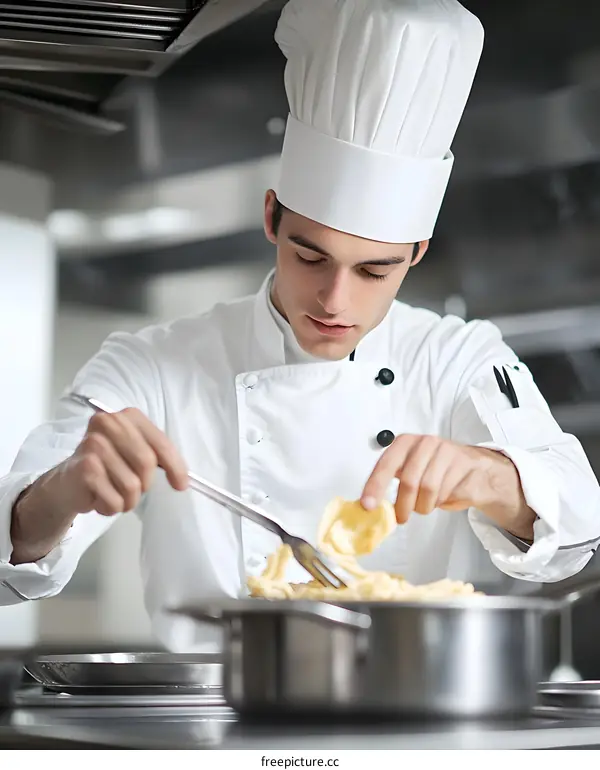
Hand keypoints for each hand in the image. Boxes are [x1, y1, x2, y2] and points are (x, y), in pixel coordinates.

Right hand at [49, 408, 188, 515]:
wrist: (68, 481)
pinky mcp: (85, 468)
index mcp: (128, 416)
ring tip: (112, 492)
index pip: (160, 442)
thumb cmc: (108, 466)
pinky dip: (111, 507)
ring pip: (131, 485)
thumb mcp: (136, 453)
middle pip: (147, 463)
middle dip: (144, 484)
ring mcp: (94, 444)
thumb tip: (183, 479)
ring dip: (127, 500)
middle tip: (133, 489)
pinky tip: (99, 497)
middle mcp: (109, 424)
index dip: (175, 466)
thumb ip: (159, 458)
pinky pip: (114, 500)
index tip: (181, 485)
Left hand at [360, 434, 533, 535]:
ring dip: (424, 505)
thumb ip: (393, 481)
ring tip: (424, 506)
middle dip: (403, 506)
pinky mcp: (464, 465)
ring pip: (428, 489)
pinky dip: (440, 502)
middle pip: (409, 481)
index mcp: (406, 442)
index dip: (375, 486)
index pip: (386, 464)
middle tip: (401, 518)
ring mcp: (447, 452)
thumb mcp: (411, 470)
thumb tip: (370, 504)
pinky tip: (442, 498)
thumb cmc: (436, 471)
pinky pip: (447, 492)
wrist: (476, 470)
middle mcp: (426, 442)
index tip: (367, 506)